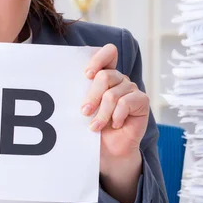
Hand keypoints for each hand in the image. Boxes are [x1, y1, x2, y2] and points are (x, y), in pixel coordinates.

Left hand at [81, 44, 149, 202]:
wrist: (108, 149)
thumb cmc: (94, 127)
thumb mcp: (84, 107)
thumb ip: (80, 93)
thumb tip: (61, 84)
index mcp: (105, 75)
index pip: (109, 53)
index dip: (99, 58)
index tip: (87, 74)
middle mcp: (119, 79)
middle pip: (106, 75)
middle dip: (92, 96)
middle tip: (84, 112)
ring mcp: (131, 89)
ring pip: (113, 94)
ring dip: (102, 113)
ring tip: (95, 126)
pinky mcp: (141, 101)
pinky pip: (126, 103)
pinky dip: (116, 116)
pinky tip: (115, 124)